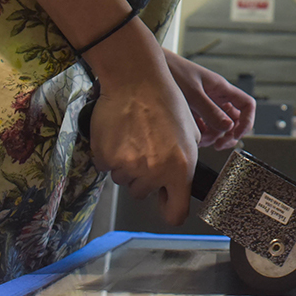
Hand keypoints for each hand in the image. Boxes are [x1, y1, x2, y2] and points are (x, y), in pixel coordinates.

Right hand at [84, 19, 199, 225]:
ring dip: (127, 164)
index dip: (169, 209)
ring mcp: (126, 166)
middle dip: (144, 177)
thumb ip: (185, 163)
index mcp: (180, 169)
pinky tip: (120, 134)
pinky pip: (106, 166)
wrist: (137, 81)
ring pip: (124, 179)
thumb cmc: (167, 103)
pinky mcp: (104, 157)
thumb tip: (178, 182)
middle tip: (147, 149)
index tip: (165, 201)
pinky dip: (110, 154)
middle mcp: (153, 172)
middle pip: (142, 193)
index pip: (175, 215)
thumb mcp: (191, 134)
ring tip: (134, 137)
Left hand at [163, 49, 255, 150]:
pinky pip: (204, 126)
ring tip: (201, 140)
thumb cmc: (173, 70)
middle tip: (218, 145)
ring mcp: (205, 104)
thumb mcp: (192, 93)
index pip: (247, 105)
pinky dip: (200, 134)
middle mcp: (216, 97)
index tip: (236, 134)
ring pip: (218, 126)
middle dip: (229, 134)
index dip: (247, 121)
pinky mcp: (193, 110)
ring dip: (212, 136)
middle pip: (234, 119)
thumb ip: (210, 110)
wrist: (151, 66)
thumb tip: (227, 127)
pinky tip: (191, 134)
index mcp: (221, 89)